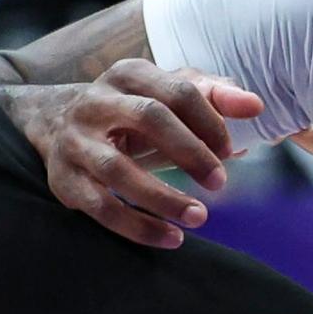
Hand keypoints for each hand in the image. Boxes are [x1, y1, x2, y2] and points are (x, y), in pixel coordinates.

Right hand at [0, 62, 258, 245]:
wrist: (57, 122)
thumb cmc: (133, 112)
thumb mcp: (170, 95)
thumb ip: (215, 97)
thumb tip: (255, 105)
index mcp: (128, 74)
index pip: (176, 90)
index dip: (208, 121)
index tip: (229, 152)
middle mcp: (96, 101)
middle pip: (149, 119)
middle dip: (190, 153)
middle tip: (220, 183)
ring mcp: (75, 141)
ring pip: (118, 170)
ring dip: (163, 198)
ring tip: (199, 217)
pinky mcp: (63, 179)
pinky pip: (101, 208)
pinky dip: (138, 227)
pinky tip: (171, 239)